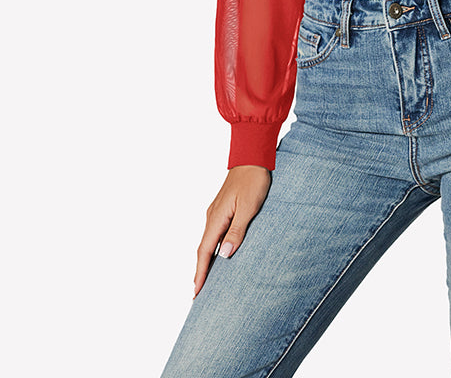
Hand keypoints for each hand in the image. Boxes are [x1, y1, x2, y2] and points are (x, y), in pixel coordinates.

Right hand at [193, 165, 271, 297]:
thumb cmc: (253, 181)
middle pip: (203, 249)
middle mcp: (212, 216)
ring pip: (208, 241)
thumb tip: (225, 254)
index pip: (205, 251)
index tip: (196, 291)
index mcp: (217, 217)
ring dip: (205, 261)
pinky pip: (214, 233)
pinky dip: (212, 248)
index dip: (201, 272)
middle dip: (200, 271)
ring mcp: (216, 212)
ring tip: (206, 280)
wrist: (252, 157)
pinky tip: (218, 254)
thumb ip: (238, 230)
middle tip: (197, 293)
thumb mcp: (249, 206)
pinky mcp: (222, 209)